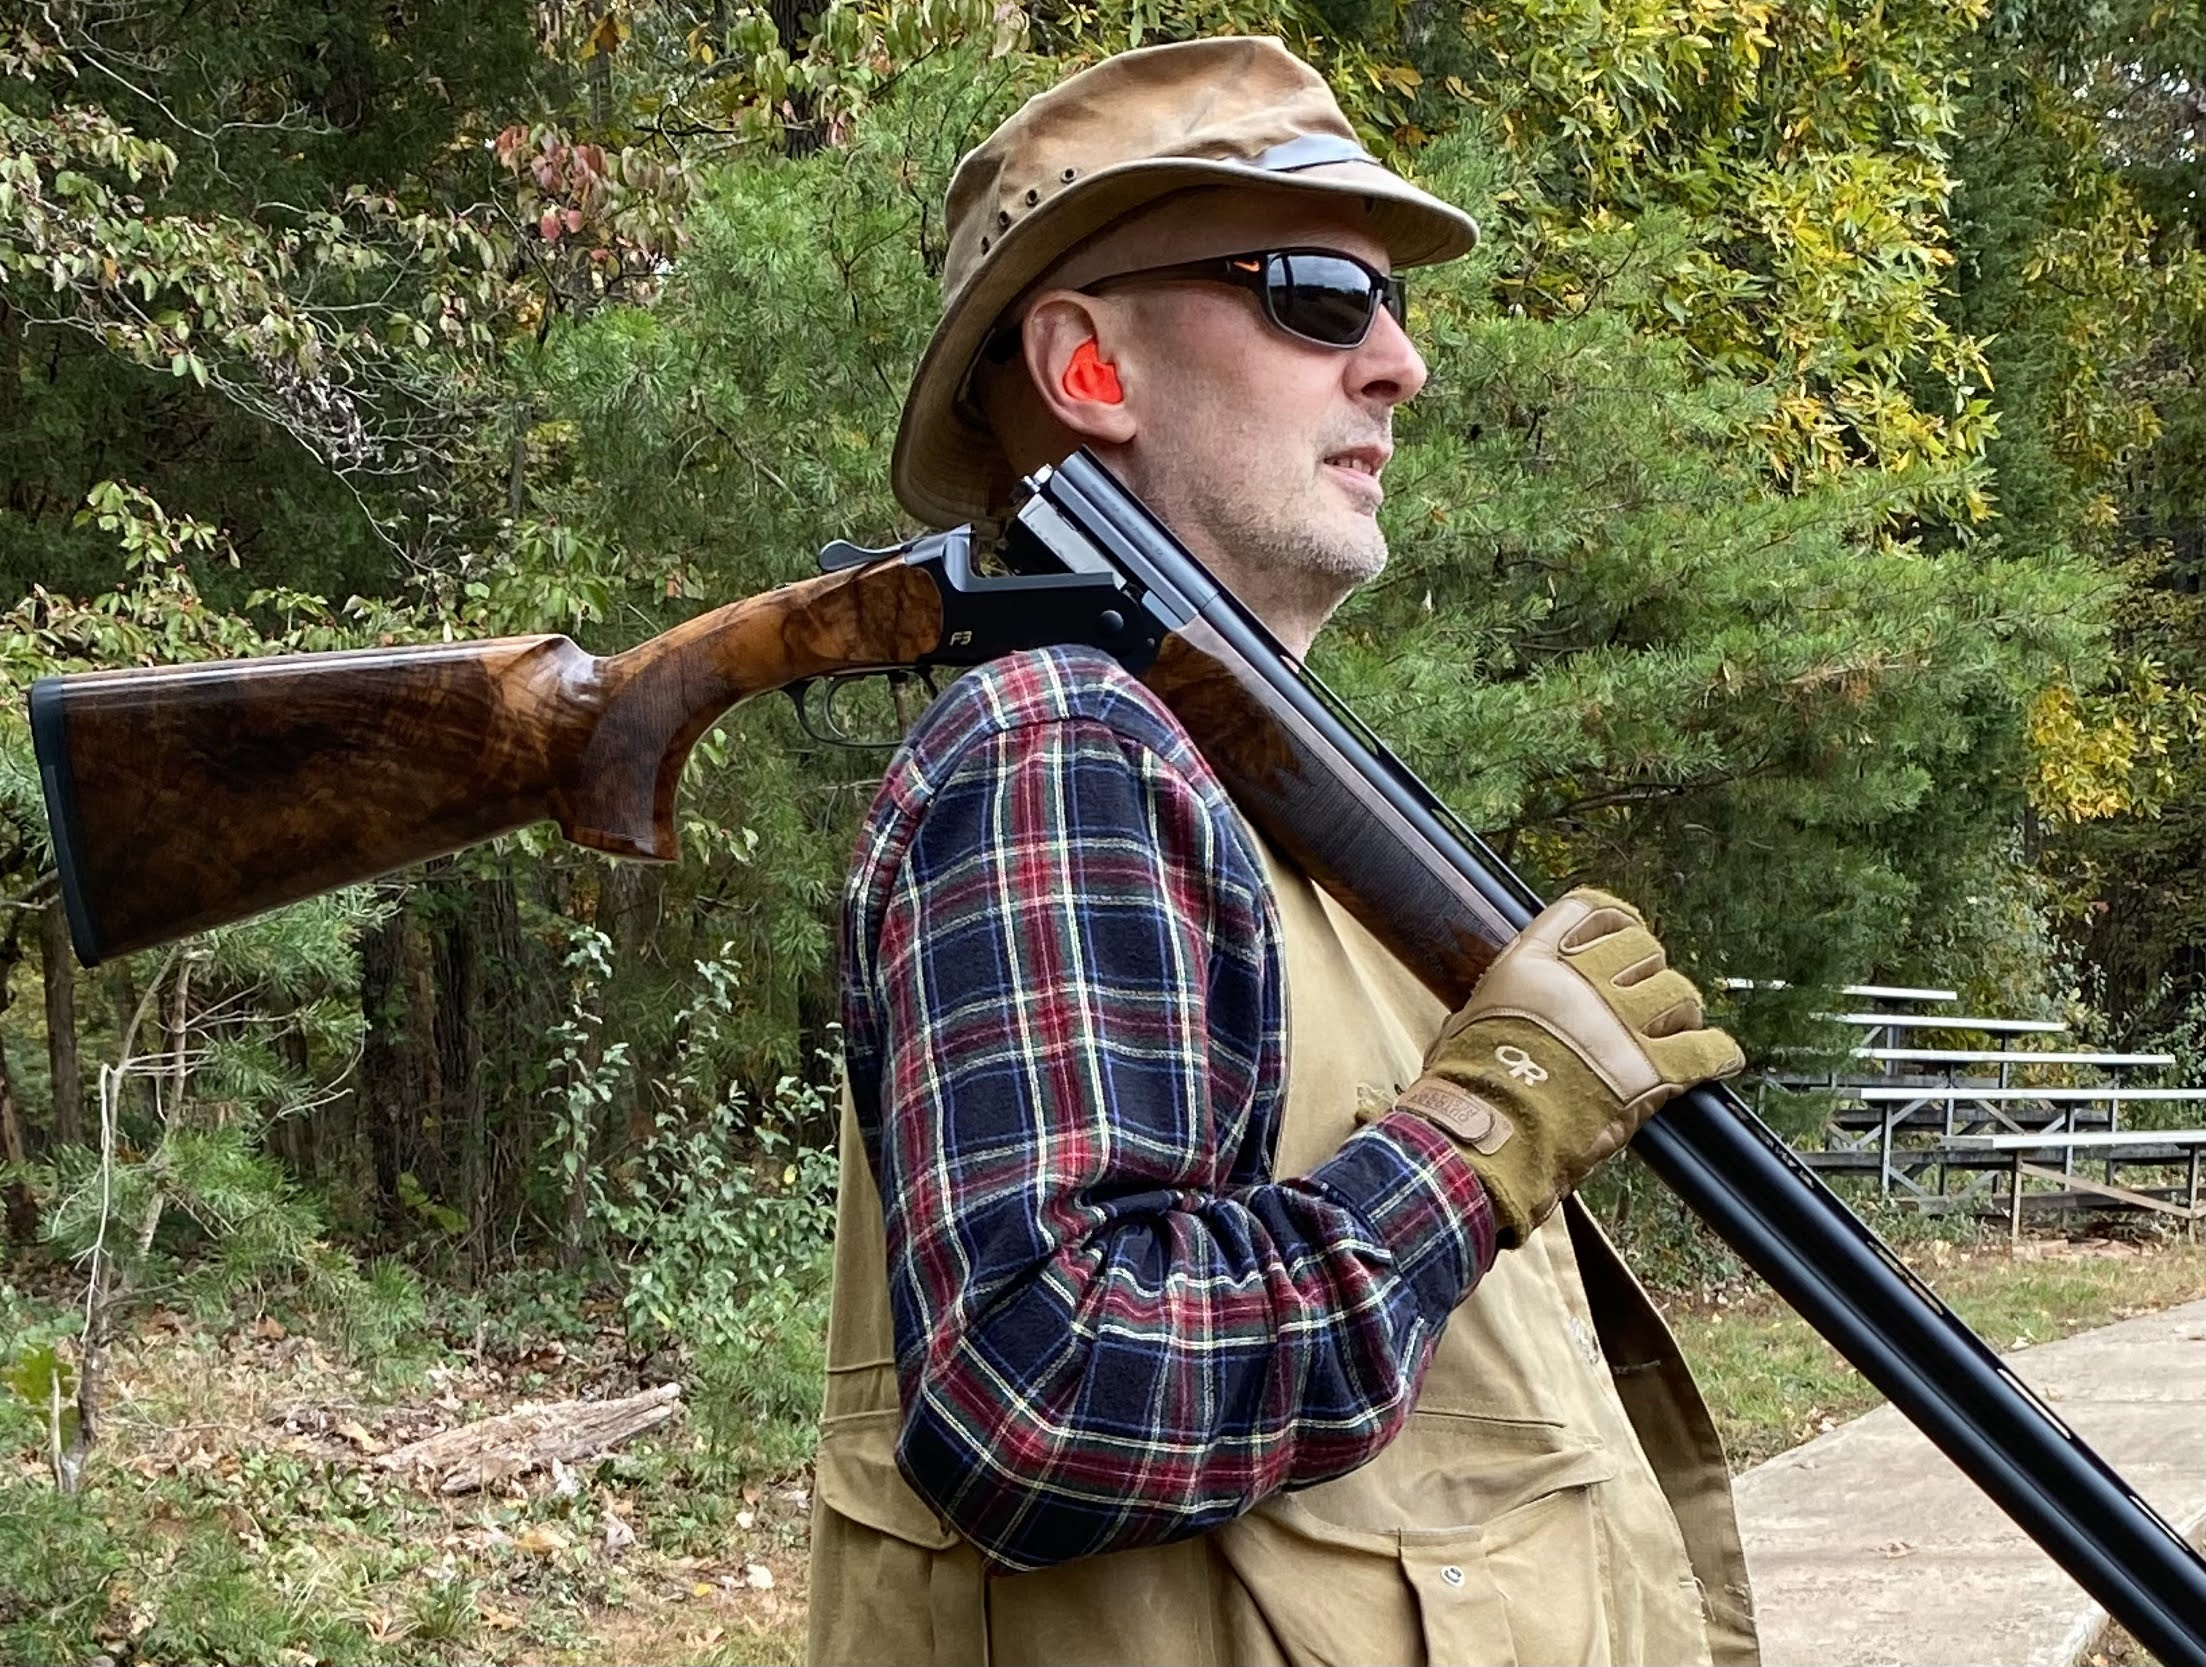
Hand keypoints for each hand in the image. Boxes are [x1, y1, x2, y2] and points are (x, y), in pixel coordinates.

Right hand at [1393, 887, 1742, 1245]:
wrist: (1485, 1134)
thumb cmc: (1464, 1087)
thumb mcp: (1469, 1020)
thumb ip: (1502, 1003)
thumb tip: (1500, 1008)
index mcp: (1534, 963)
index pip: (1588, 911)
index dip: (1614, 919)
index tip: (1625, 931)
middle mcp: (1582, 982)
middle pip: (1642, 949)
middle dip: (1648, 970)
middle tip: (1645, 996)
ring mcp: (1619, 1024)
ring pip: (1678, 992)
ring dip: (1679, 1010)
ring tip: (1675, 1028)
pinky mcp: (1649, 1071)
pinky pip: (1705, 1049)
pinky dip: (1719, 1052)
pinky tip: (1723, 1058)